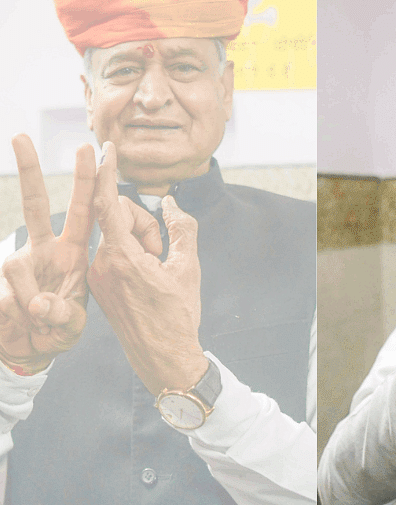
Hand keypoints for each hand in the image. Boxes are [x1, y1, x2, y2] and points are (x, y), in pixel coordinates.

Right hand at [0, 136, 95, 374]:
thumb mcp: (71, 324)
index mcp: (75, 253)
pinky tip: (26, 323)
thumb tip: (36, 303)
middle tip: (21, 137)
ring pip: (15, 269)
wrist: (29, 349)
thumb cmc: (58, 329)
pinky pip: (5, 296)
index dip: (92, 184)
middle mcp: (45, 251)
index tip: (94, 149)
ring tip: (44, 323)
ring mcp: (17, 264)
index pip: (87, 213)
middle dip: (29, 172)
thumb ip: (61, 314)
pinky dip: (18, 315)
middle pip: (35, 206)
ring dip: (34, 304)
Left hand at [87, 142, 206, 394]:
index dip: (108, 174)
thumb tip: (171, 203)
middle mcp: (102, 263)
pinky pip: (115, 253)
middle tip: (165, 254)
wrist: (162, 357)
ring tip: (159, 272)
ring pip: (119, 236)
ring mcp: (98, 274)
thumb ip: (181, 229)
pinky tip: (150, 278)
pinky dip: (134, 256)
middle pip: (121, 219)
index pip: (110, 205)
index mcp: (122, 257)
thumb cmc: (178, 315)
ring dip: (142, 245)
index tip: (106, 148)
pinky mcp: (99, 283)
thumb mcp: (188, 267)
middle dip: (146, 226)